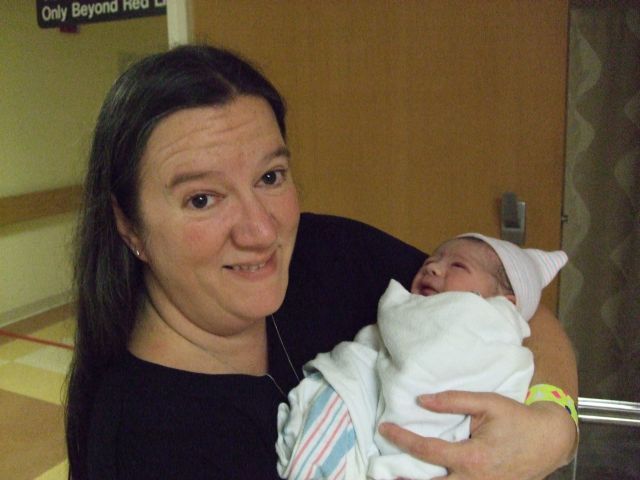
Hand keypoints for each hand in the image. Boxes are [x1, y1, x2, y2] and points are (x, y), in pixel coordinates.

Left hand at [378, 390, 576, 479]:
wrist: (550, 441)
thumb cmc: (518, 419)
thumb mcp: (487, 403)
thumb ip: (453, 401)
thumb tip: (421, 401)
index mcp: (472, 457)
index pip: (426, 451)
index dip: (402, 439)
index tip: (385, 428)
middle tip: (382, 470)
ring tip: (398, 478)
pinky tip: (428, 478)